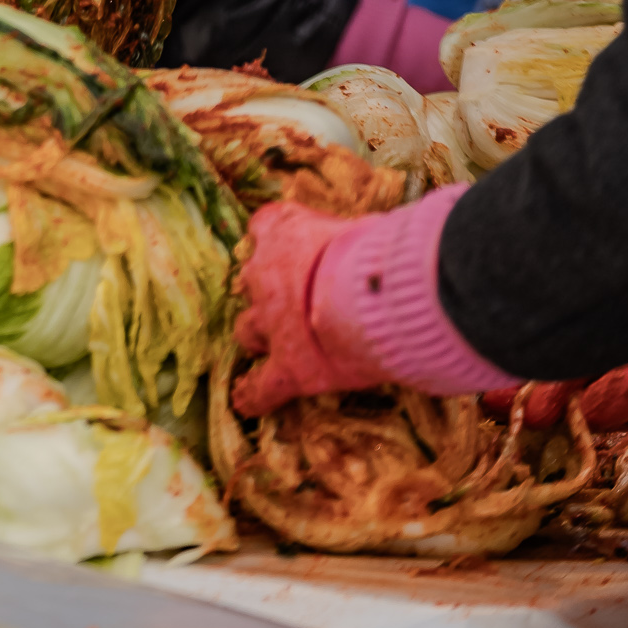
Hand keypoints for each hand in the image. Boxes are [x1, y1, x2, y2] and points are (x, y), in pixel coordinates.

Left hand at [230, 202, 378, 416]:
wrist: (376, 296)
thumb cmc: (380, 250)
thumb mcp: (365, 227)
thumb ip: (353, 238)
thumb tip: (374, 241)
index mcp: (286, 232)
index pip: (264, 225)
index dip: (272, 238)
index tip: (283, 244)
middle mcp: (265, 275)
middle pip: (250, 280)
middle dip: (265, 291)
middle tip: (289, 300)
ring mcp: (271, 323)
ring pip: (247, 330)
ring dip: (258, 336)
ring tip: (274, 345)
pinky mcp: (287, 367)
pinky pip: (260, 387)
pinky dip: (253, 395)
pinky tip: (248, 402)